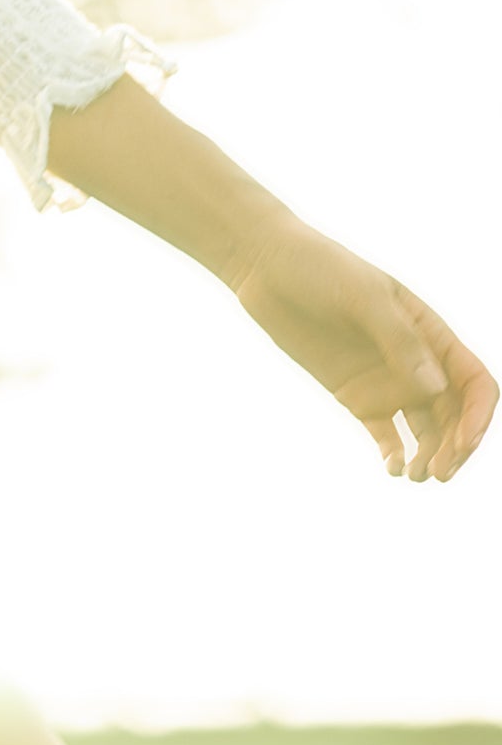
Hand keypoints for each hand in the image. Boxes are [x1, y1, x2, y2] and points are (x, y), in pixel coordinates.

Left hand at [226, 215, 496, 481]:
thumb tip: (434, 389)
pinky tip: (390, 468)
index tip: (462, 445)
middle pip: (453, 413)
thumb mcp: (362, 298)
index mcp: (431, 333)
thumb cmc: (320, 270)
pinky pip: (383, 430)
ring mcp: (385, 380)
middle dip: (453, 446)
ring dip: (426, 454)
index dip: (477, 416)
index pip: (474, 382)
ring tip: (414, 476)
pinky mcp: (354, 394)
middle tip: (437, 473)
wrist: (267, 268)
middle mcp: (415, 361)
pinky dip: (392, 452)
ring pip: (423, 427)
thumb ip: (399, 341)